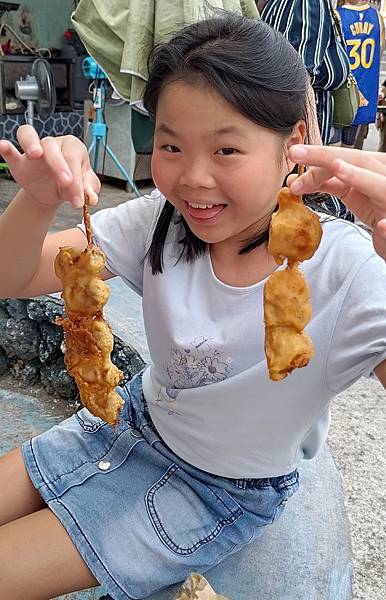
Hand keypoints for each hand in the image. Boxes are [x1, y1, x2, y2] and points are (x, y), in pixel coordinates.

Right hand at [0, 125, 99, 208]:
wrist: (53, 193)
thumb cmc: (70, 185)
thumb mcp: (84, 189)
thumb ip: (90, 191)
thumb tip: (91, 197)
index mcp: (73, 147)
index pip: (74, 158)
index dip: (77, 180)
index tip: (78, 199)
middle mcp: (53, 144)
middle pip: (54, 147)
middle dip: (60, 166)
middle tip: (65, 183)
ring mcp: (34, 150)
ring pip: (29, 135)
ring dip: (32, 143)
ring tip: (35, 154)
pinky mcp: (19, 161)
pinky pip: (10, 151)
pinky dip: (5, 148)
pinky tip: (2, 147)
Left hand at [288, 145, 385, 259]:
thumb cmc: (376, 208)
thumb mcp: (352, 193)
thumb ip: (331, 183)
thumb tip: (298, 180)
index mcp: (374, 169)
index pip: (347, 156)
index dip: (320, 153)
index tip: (293, 154)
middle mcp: (385, 178)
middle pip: (358, 161)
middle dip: (326, 157)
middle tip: (296, 154)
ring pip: (379, 185)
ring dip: (358, 176)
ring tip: (337, 167)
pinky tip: (380, 225)